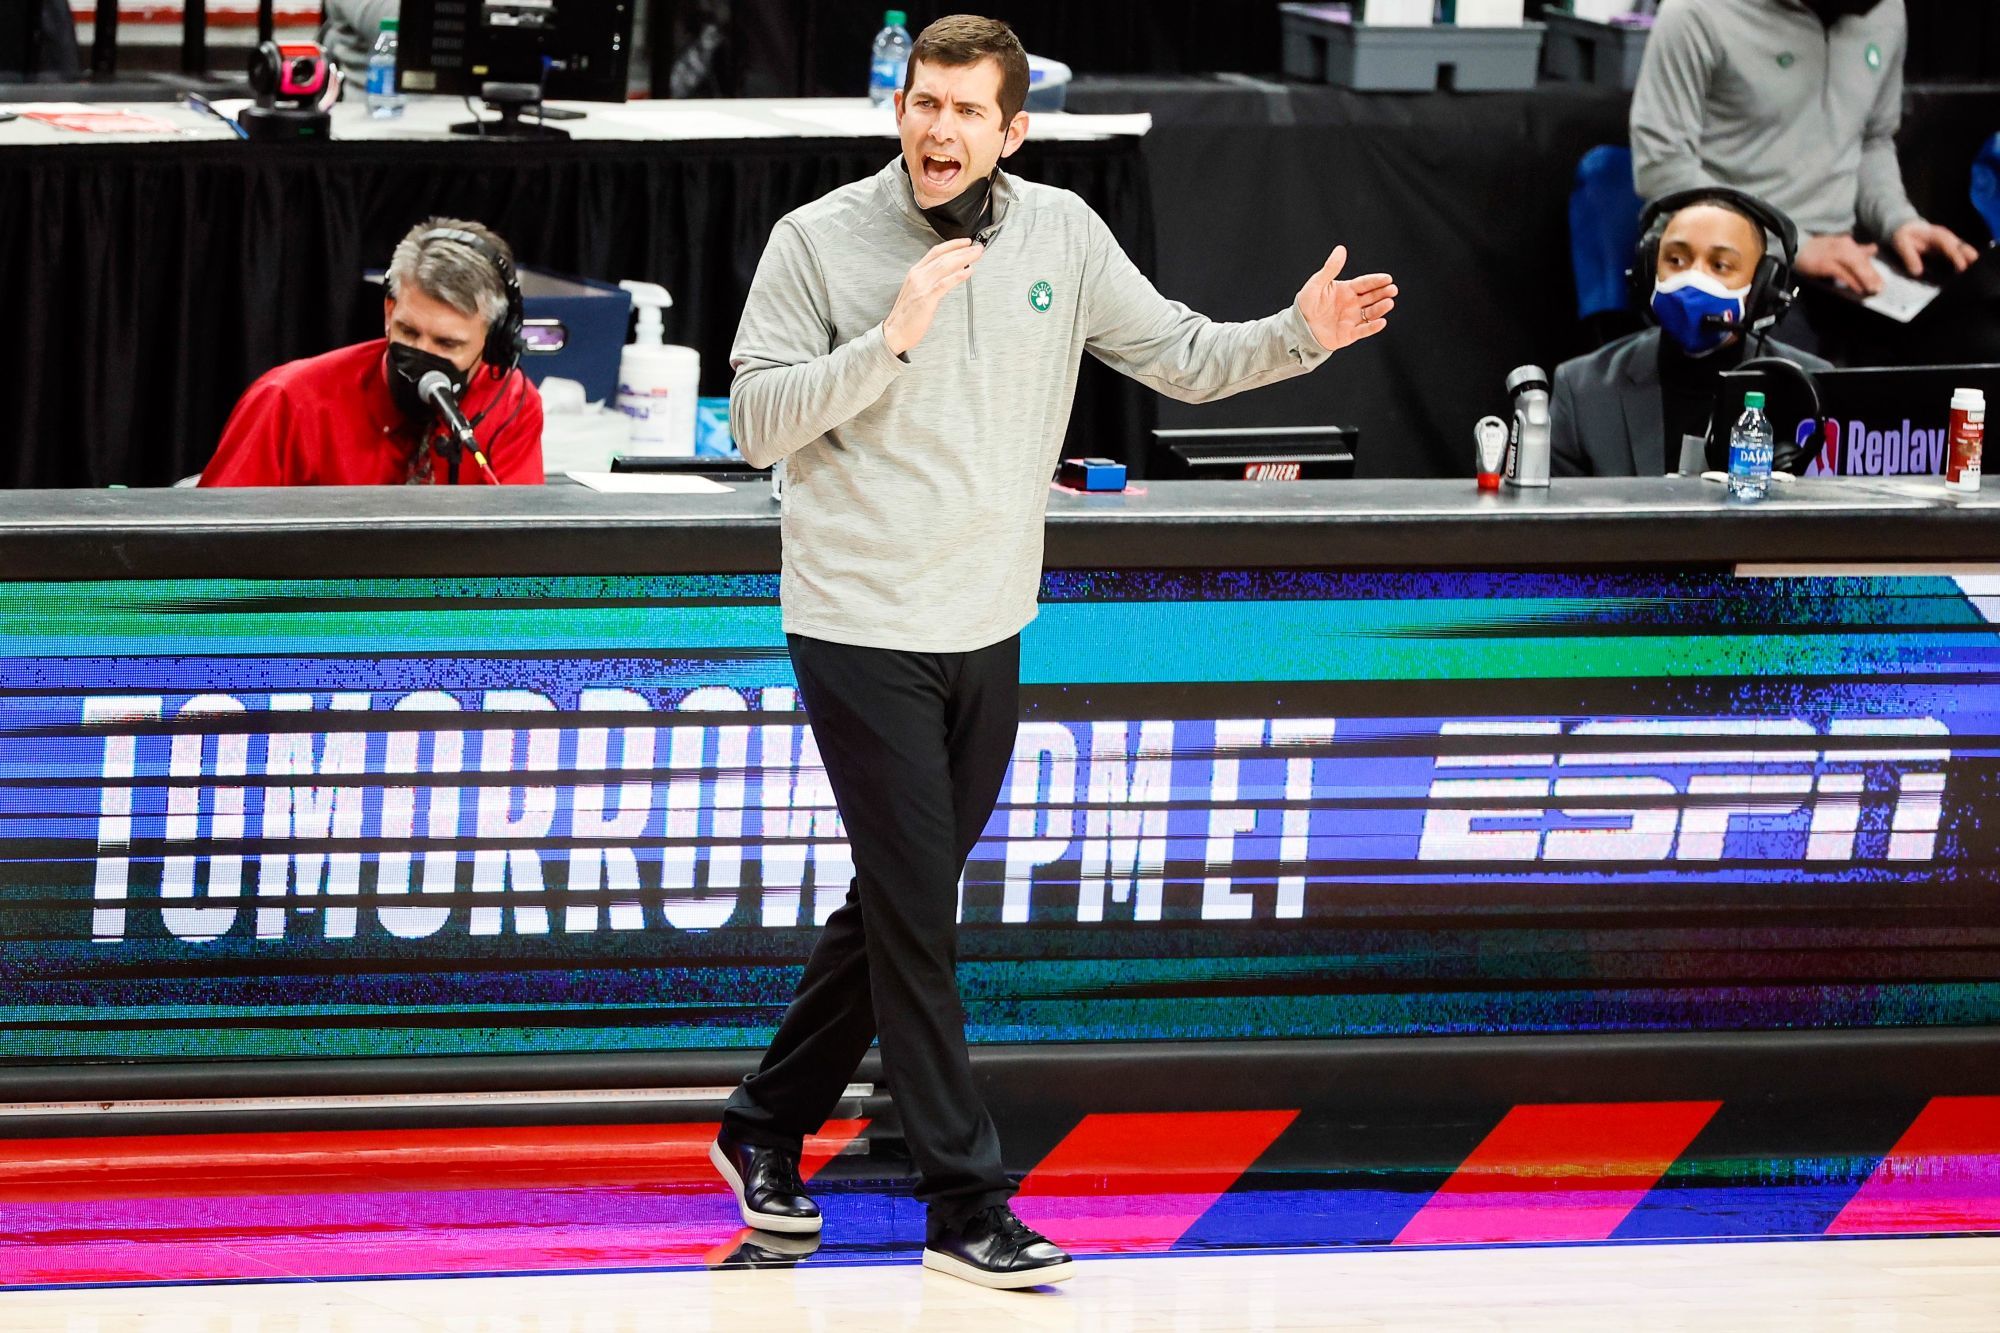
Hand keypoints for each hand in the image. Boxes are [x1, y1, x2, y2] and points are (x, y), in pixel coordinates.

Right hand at [882, 238, 984, 356]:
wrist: (894, 332)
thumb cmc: (906, 316)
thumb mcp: (916, 291)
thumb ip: (928, 281)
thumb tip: (947, 275)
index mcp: (915, 272)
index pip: (935, 252)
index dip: (952, 245)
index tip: (965, 242)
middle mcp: (918, 276)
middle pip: (943, 256)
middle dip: (963, 250)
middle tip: (978, 246)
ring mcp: (921, 286)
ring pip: (945, 266)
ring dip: (964, 258)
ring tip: (977, 254)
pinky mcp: (926, 298)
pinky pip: (944, 283)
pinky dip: (958, 275)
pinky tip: (969, 271)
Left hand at [1296, 245, 1395, 352]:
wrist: (1298, 327)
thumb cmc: (1306, 303)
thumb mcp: (1317, 284)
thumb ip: (1331, 268)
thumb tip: (1341, 249)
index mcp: (1346, 290)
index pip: (1365, 284)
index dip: (1376, 281)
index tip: (1388, 278)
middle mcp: (1352, 304)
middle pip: (1372, 297)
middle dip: (1383, 293)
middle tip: (1393, 289)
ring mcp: (1352, 319)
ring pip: (1371, 313)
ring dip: (1380, 308)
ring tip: (1389, 303)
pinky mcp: (1349, 334)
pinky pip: (1363, 330)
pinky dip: (1372, 327)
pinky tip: (1381, 322)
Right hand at [1796, 233, 1883, 294]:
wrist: (1796, 248)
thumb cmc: (1816, 250)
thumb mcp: (1838, 247)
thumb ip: (1856, 250)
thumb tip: (1874, 249)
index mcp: (1847, 243)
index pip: (1864, 257)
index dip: (1872, 270)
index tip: (1880, 281)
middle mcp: (1844, 246)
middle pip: (1861, 262)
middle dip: (1871, 276)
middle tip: (1880, 289)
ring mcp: (1835, 254)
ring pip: (1855, 267)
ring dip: (1865, 279)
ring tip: (1872, 290)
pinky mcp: (1826, 264)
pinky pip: (1843, 274)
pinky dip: (1852, 281)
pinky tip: (1858, 289)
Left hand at [1891, 219, 1980, 277]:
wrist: (1906, 226)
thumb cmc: (1903, 235)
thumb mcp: (1901, 243)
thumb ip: (1909, 256)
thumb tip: (1917, 272)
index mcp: (1936, 235)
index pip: (1949, 246)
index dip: (1956, 257)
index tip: (1962, 267)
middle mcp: (1946, 238)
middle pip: (1961, 247)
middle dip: (1969, 256)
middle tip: (1976, 268)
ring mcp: (1949, 243)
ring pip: (1963, 250)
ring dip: (1968, 259)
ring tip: (1974, 271)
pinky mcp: (1948, 249)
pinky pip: (1958, 254)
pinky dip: (1963, 261)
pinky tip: (1965, 271)